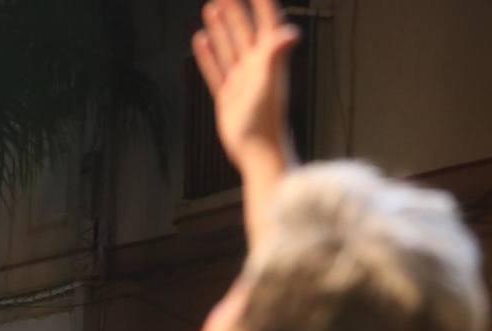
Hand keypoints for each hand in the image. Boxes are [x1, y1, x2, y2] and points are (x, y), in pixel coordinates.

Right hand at [191, 0, 299, 168]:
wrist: (257, 153)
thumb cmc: (266, 123)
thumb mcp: (269, 84)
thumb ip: (275, 56)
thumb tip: (290, 32)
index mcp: (268, 61)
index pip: (267, 23)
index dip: (262, 4)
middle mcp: (255, 67)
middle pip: (245, 31)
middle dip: (236, 10)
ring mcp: (241, 81)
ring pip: (229, 47)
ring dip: (221, 28)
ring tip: (212, 8)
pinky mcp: (227, 96)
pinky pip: (215, 70)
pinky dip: (207, 55)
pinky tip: (201, 41)